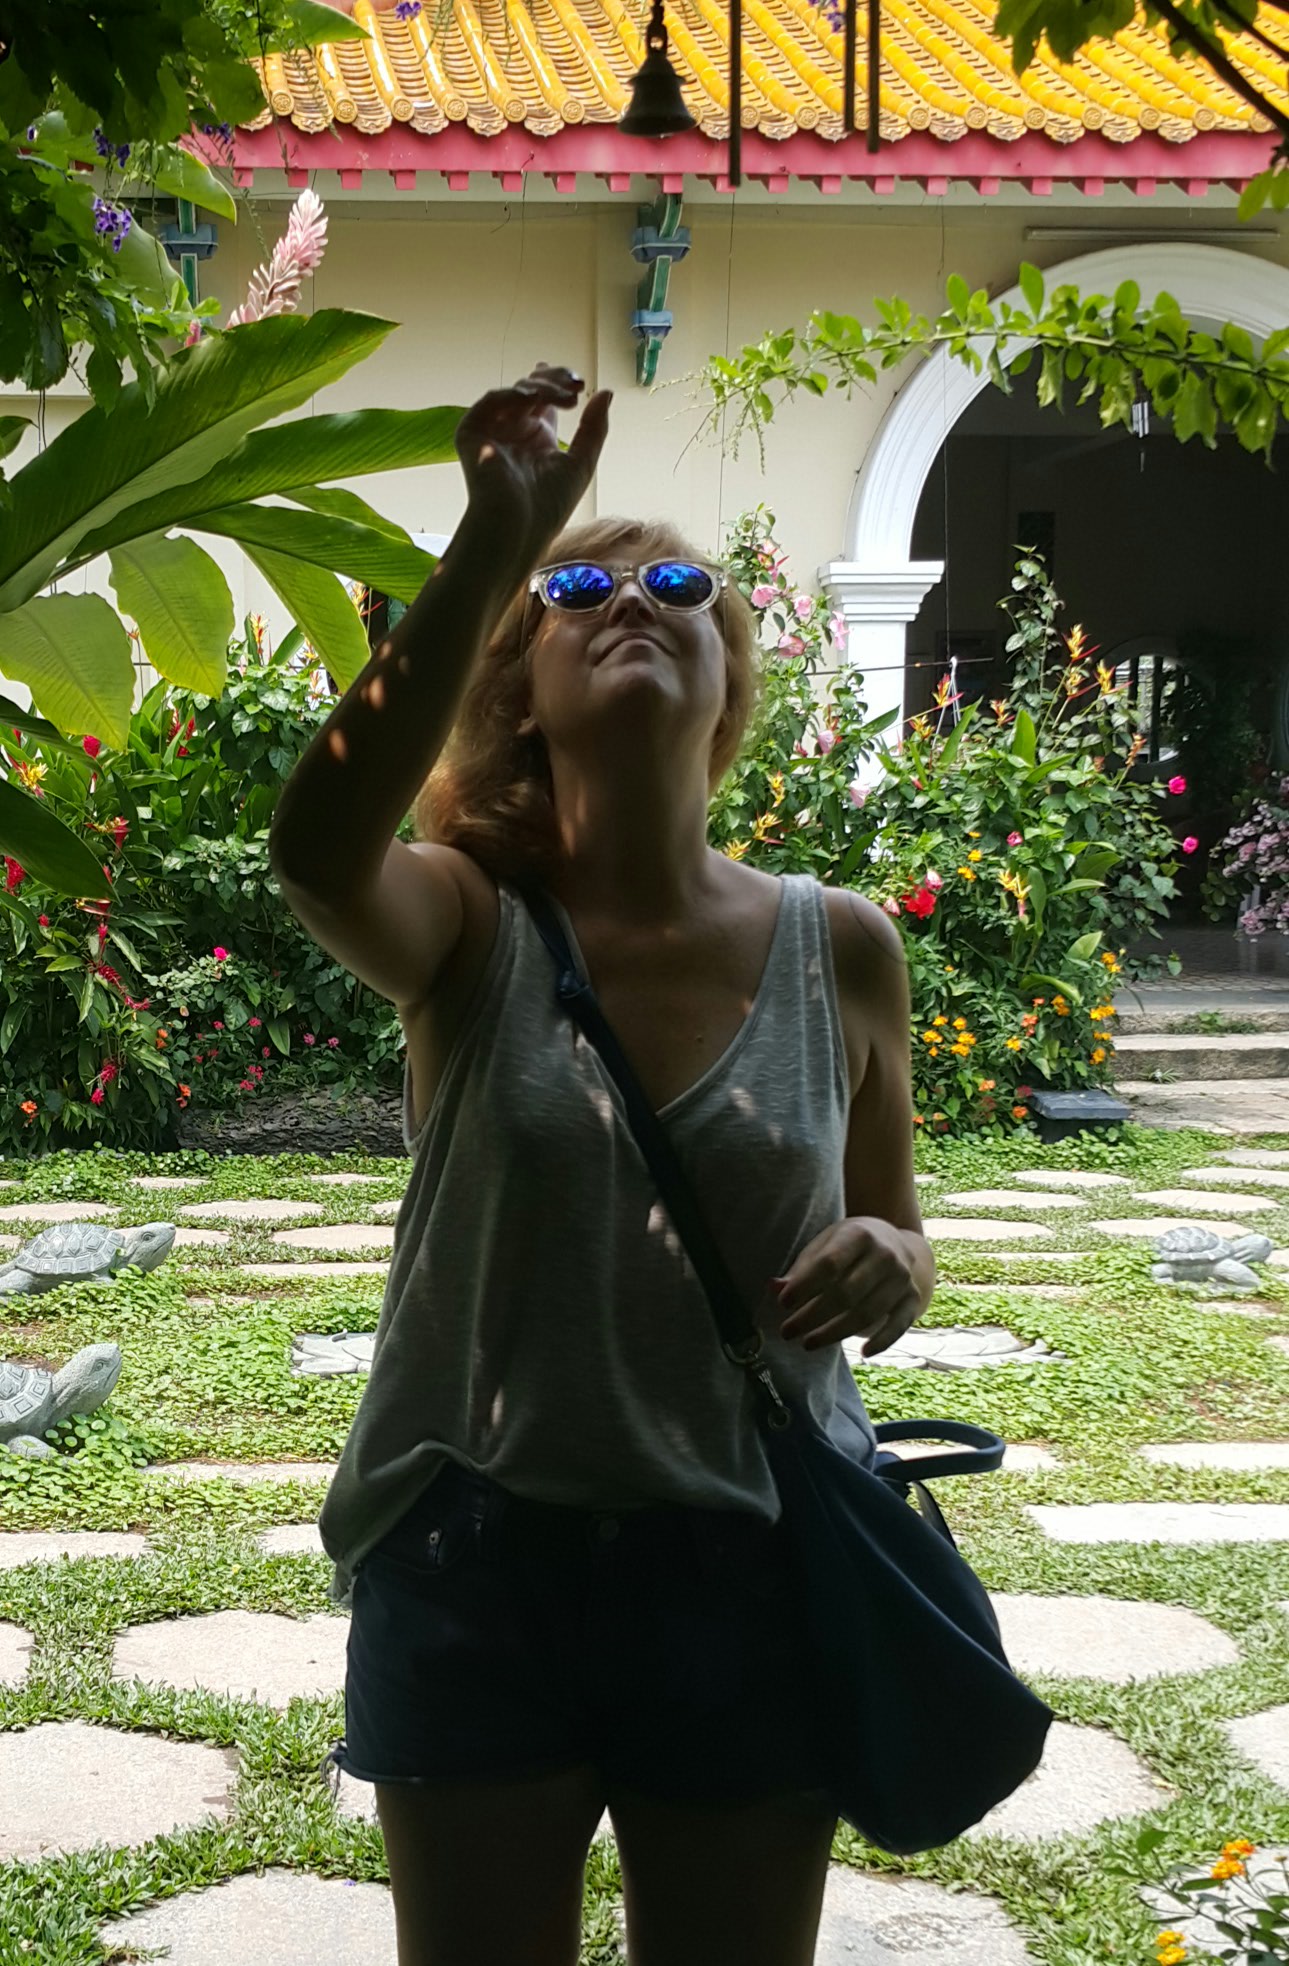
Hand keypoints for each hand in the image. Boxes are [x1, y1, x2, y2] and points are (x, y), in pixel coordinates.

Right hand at [455, 362, 611, 571]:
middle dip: (555, 382)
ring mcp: (493, 430)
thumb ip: (594, 428)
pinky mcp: (472, 432)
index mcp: (537, 439)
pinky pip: (491, 400)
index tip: (577, 381)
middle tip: (576, 384)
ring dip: (542, 387)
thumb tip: (607, 392)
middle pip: (532, 390)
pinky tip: (534, 397)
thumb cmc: (548, 507)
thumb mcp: (581, 462)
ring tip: (567, 398)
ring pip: (515, 392)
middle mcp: (514, 432)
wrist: (516, 527)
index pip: (545, 400)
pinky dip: (512, 394)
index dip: (558, 384)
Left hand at [773, 1217, 921, 1358]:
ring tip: (808, 1344)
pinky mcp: (913, 1299)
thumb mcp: (825, 1246)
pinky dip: (882, 1341)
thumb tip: (773, 1289)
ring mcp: (903, 1278)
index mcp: (859, 1235)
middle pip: (846, 1293)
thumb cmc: (849, 1247)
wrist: (896, 1242)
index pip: (830, 1264)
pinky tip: (863, 1353)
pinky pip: (898, 1325)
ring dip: (835, 1333)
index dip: (805, 1286)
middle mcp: (885, 1255)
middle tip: (787, 1331)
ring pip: (867, 1313)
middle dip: (813, 1316)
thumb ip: (801, 1269)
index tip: (782, 1303)